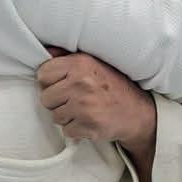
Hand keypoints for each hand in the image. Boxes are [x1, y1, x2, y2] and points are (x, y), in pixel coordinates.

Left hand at [36, 52, 156, 147]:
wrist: (138, 111)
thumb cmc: (113, 85)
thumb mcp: (94, 62)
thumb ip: (68, 56)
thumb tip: (45, 51)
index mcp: (80, 63)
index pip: (43, 74)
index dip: (49, 82)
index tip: (60, 85)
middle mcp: (81, 83)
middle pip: (46, 98)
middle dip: (57, 101)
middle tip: (73, 99)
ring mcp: (84, 106)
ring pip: (55, 116)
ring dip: (66, 116)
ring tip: (83, 110)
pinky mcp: (88, 125)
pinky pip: (66, 131)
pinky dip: (75, 129)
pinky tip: (88, 121)